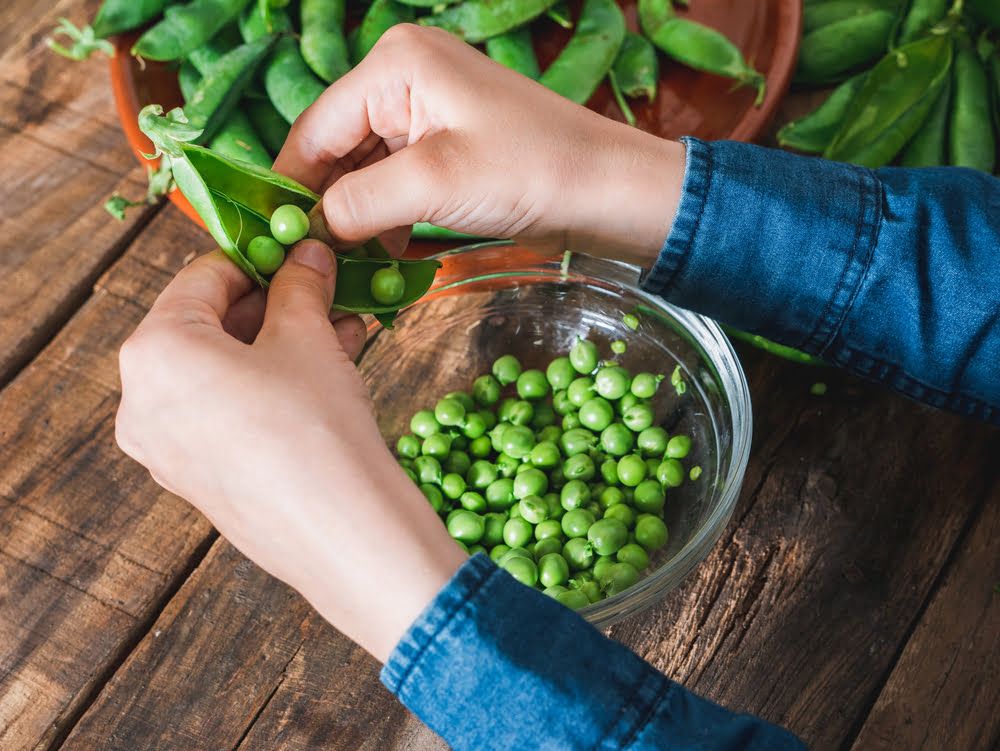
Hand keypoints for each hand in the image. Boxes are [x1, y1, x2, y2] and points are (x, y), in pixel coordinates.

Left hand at [116, 242, 465, 661]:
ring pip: (223, 374)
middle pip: (209, 328)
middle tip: (324, 291)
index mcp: (154, 352)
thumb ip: (300, 284)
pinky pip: (228, 413)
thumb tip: (308, 254)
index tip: (298, 251)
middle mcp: (142, 401)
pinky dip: (269, 387)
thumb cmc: (315, 424)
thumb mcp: (308, 335)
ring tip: (341, 330)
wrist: (341, 532)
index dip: (258, 258)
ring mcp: (166, 449)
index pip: (203, 278)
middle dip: (273, 306)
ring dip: (280, 345)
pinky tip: (327, 373)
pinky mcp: (197, 480)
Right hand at [275, 24, 684, 264]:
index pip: (315, 129)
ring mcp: (429, 112)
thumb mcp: (433, 184)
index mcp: (396, 64)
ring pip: (366, 171)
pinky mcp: (449, 145)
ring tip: (348, 269)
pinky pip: (398, 181)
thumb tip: (307, 227)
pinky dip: (388, 218)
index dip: (289, 187)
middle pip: (337, 149)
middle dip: (326, 206)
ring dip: (358, 219)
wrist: (610, 191)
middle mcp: (406, 78)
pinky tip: (386, 257)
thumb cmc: (531, 172)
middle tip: (308, 264)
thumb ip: (358, 202)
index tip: (270, 239)